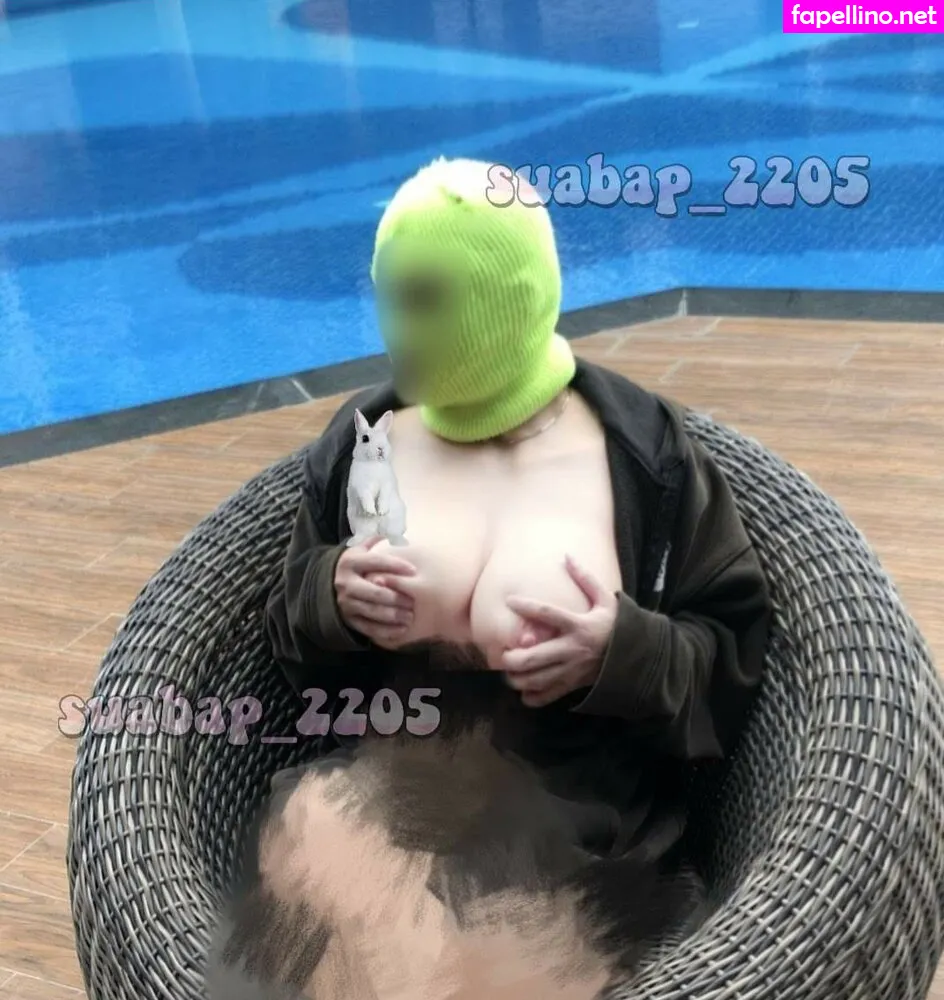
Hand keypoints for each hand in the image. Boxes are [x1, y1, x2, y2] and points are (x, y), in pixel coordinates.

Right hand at [335, 536, 416, 645]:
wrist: (326, 585)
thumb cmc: (353, 567)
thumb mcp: (358, 550)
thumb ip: (374, 542)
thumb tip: (396, 533)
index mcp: (350, 563)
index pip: (375, 562)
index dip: (395, 566)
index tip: (413, 570)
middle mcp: (345, 583)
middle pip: (374, 592)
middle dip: (396, 598)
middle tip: (413, 601)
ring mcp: (346, 604)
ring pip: (372, 612)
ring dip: (393, 616)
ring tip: (410, 617)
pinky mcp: (348, 620)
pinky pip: (368, 628)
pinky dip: (386, 631)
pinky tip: (401, 630)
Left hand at [501, 556, 617, 707]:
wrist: (637, 658)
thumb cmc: (617, 626)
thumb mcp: (606, 600)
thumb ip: (586, 579)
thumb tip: (567, 557)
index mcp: (579, 626)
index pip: (548, 614)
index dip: (527, 606)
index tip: (509, 601)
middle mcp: (573, 650)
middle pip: (534, 657)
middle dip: (512, 658)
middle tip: (502, 653)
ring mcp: (572, 671)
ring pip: (537, 680)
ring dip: (517, 679)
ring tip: (509, 672)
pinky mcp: (574, 686)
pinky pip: (548, 696)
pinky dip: (532, 698)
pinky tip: (524, 691)